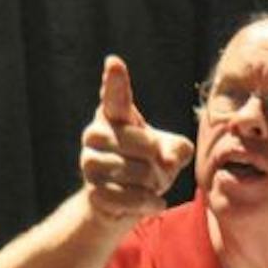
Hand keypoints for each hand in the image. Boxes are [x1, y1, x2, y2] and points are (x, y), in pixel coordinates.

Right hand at [79, 55, 193, 225]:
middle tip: (158, 166)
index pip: (115, 97)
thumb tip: (169, 158)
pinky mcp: (92, 192)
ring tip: (152, 184)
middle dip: (158, 159)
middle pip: (141, 143)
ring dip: (154, 182)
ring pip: (136, 172)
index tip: (114, 63)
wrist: (122, 204)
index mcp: (113, 116)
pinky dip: (148, 202)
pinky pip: (129, 197)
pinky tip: (154, 201)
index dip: (115, 81)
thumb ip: (178, 148)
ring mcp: (89, 164)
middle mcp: (95, 135)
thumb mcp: (170, 152)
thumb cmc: (147, 166)